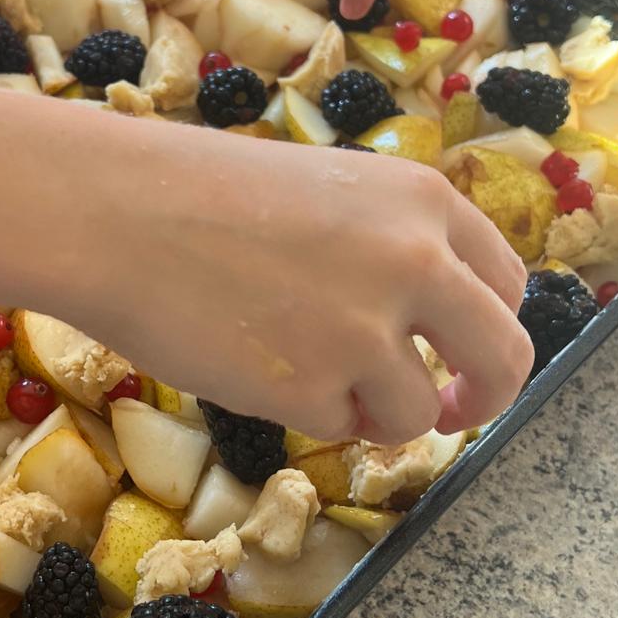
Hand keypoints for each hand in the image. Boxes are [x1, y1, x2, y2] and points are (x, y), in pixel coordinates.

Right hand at [81, 135, 531, 443]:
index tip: (466, 356)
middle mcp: (416, 262)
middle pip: (502, 356)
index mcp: (423, 201)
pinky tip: (255, 365)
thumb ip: (388, 244)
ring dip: (375, 413)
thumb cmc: (198, 193)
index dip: (489, 327)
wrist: (114, 216)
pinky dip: (305, 413)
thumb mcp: (327, 191)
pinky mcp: (317, 388)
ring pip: (419, 413)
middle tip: (457, 414)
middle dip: (487, 398)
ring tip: (302, 372)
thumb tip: (425, 319)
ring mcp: (370, 330)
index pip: (503, 282)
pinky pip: (340, 427)